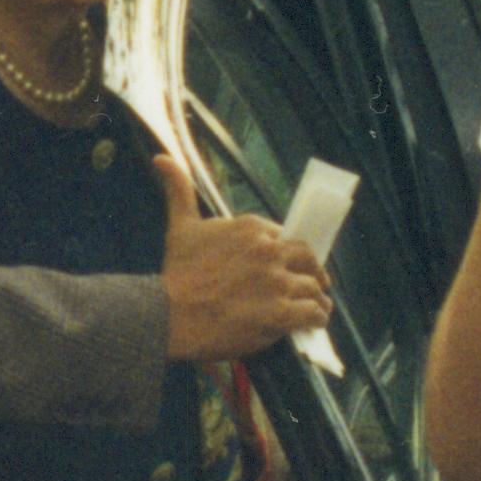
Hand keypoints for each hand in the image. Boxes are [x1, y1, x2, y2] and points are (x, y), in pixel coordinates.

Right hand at [154, 157, 332, 364]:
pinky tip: (314, 322)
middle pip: (307, 257)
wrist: (169, 314)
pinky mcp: (280, 313)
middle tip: (315, 283)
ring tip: (318, 307)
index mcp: (251, 227)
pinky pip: (312, 312)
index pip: (285, 236)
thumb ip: (179, 190)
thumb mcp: (180, 226)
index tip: (289, 263)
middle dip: (314, 271)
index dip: (289, 252)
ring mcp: (276, 282)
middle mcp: (268, 250)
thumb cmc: (176, 272)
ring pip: (313, 287)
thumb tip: (162, 158)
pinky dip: (317, 318)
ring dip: (318, 298)